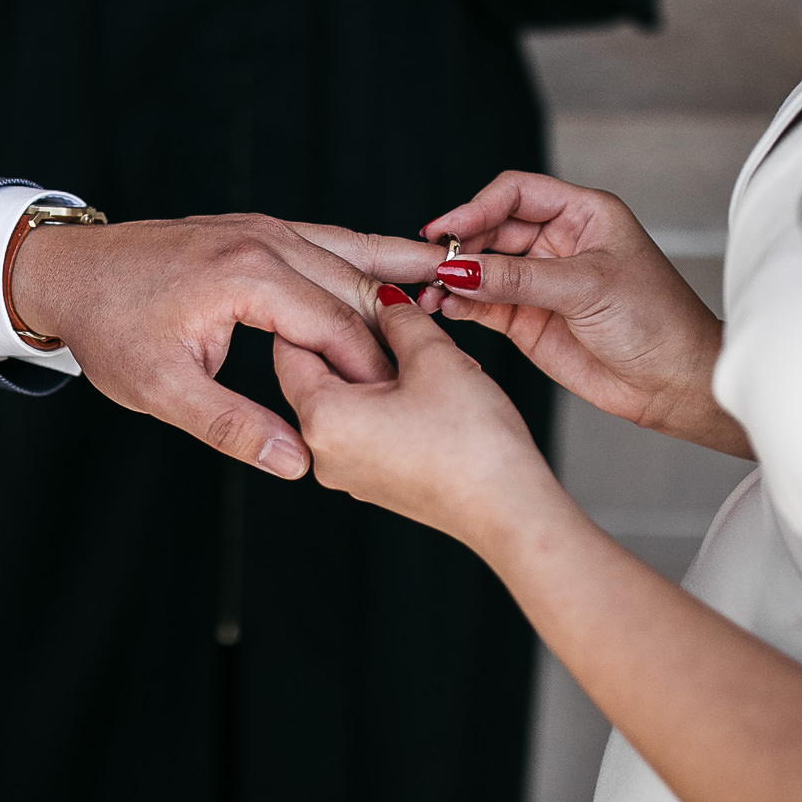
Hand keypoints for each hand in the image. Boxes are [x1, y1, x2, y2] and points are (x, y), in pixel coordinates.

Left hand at [8, 214, 451, 478]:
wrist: (68, 272)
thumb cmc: (110, 329)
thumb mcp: (162, 390)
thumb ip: (232, 426)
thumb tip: (297, 461)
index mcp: (246, 275)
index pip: (336, 323)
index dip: (376, 367)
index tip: (409, 403)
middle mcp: (264, 239)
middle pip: (355, 282)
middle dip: (402, 321)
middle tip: (455, 355)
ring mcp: (263, 227)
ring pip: (350, 251)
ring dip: (398, 273)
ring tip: (456, 287)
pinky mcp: (258, 228)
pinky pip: (327, 242)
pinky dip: (366, 257)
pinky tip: (400, 268)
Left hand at [276, 287, 561, 549]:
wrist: (511, 512)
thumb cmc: (474, 443)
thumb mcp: (434, 357)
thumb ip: (399, 317)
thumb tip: (384, 299)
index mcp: (322, 418)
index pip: (289, 348)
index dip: (311, 311)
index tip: (338, 289)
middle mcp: (322, 451)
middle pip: (313, 376)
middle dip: (346, 340)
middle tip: (383, 312)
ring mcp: (347, 472)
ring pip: (342, 401)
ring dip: (370, 369)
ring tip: (413, 348)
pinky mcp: (373, 482)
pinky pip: (362, 428)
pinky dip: (381, 400)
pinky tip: (422, 385)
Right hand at [419, 172, 748, 457]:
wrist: (676, 384)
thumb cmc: (657, 321)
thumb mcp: (586, 288)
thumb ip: (517, 278)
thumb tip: (458, 267)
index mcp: (582, 214)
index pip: (515, 193)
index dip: (478, 207)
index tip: (448, 231)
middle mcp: (556, 242)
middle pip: (490, 228)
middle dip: (460, 244)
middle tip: (431, 263)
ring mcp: (538, 281)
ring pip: (480, 267)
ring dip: (453, 275)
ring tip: (430, 289)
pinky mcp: (526, 319)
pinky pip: (481, 303)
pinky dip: (459, 304)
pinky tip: (444, 307)